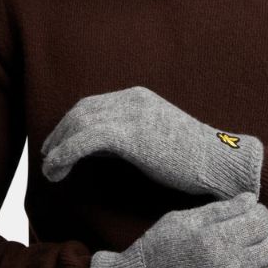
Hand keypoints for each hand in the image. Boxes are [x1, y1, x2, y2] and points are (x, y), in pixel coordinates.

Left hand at [41, 85, 263, 198]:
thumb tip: (109, 148)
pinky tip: (57, 170)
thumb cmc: (194, 160)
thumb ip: (134, 134)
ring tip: (50, 170)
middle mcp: (132, 100)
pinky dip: (65, 154)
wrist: (219, 163)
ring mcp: (131, 114)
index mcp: (139, 97)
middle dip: (59, 133)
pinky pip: (84, 141)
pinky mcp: (130, 135)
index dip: (71, 123)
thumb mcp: (159, 137)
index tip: (59, 142)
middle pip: (81, 110)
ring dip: (57, 147)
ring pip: (79, 125)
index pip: (93, 104)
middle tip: (48, 156)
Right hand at [89, 192, 267, 267]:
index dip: (258, 214)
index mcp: (216, 238)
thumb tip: (252, 200)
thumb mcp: (182, 219)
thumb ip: (220, 209)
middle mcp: (229, 265)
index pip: (261, 220)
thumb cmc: (157, 250)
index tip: (248, 216)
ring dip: (264, 260)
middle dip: (263, 235)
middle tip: (247, 236)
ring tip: (246, 257)